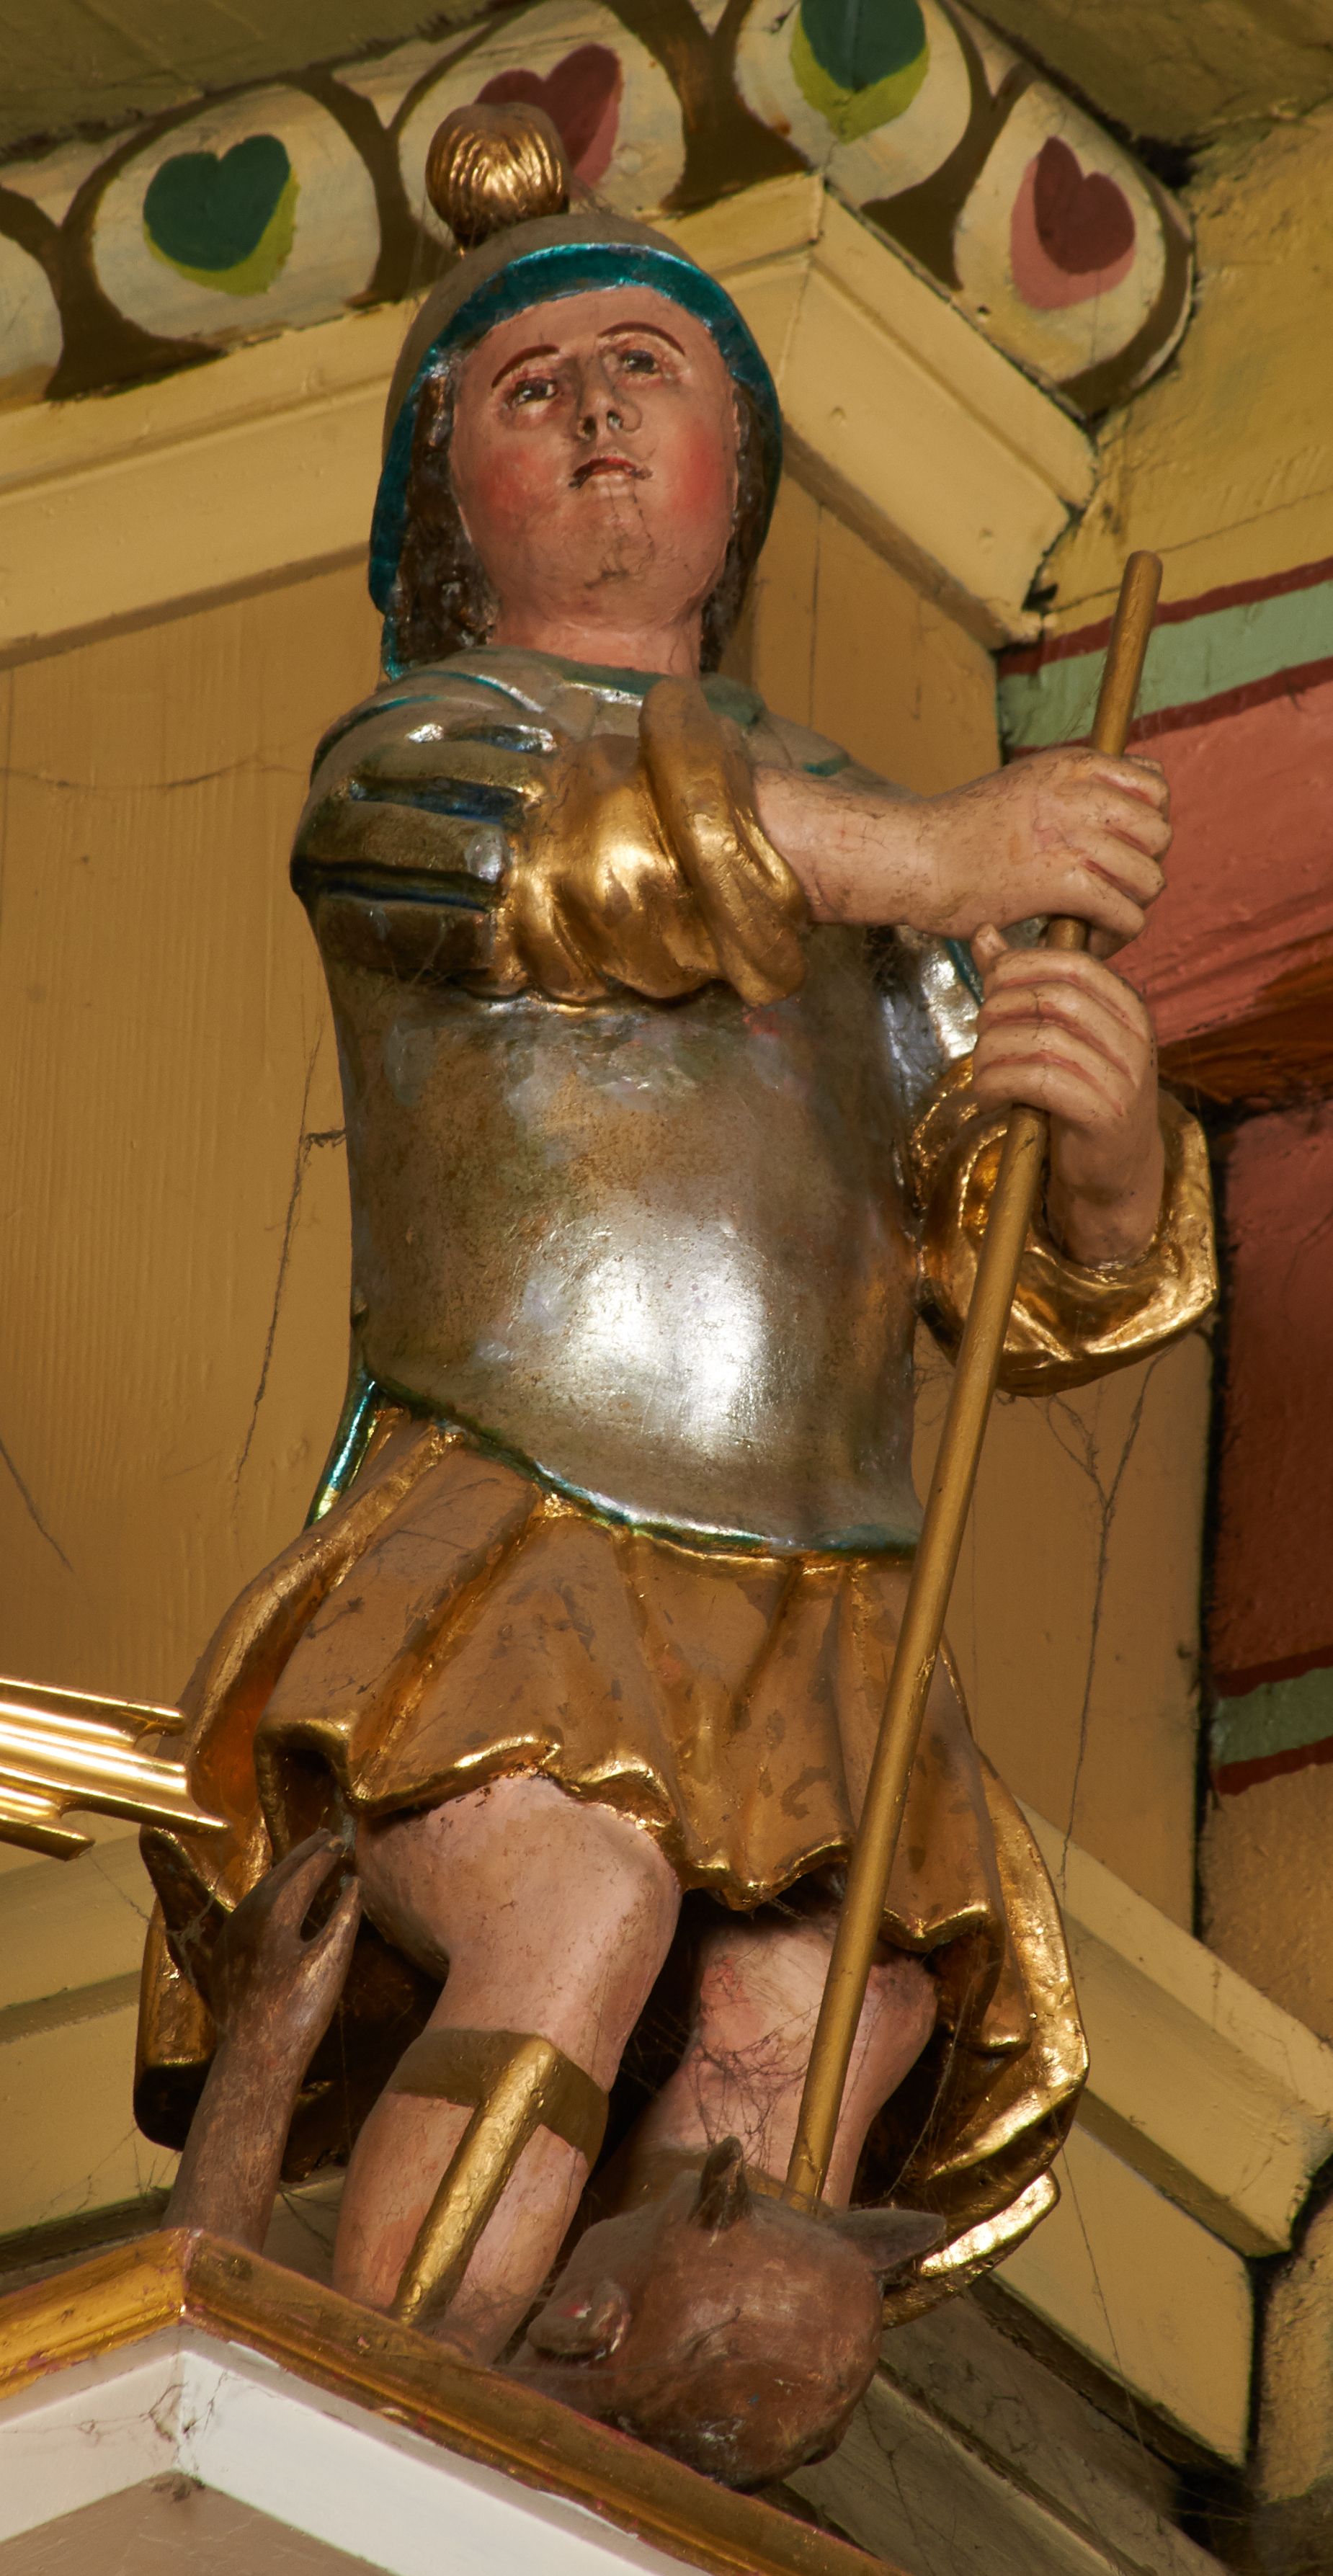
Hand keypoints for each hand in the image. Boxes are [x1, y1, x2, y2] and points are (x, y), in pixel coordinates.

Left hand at [207, 1831, 360, 2069]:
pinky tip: (279, 1902)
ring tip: (305, 1861)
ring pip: (261, 1891)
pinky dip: (269, 1896)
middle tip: (324, 1838)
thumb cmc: (299, 2013)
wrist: (254, 2058)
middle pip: (279, 1874)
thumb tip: (354, 1881)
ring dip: (285, 1873)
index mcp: (274, 1912)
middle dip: (303, 1854)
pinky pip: (249, 1912)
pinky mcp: (224, 1954)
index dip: (324, 1855)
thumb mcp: (331, 1962)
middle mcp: (246, 1915)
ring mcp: (231, 1934)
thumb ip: (344, 1916)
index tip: (340, 1841)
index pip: (304, 1872)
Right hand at [916, 747, 1168, 953]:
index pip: (1154, 787)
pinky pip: (1126, 914)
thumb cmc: (954, 834)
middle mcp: (1080, 793)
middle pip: (1160, 834)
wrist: (911, 856)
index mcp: (1071, 766)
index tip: (1116, 854)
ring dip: (1129, 908)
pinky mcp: (1063, 882)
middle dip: (1142, 869)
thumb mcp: (1020, 788)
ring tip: (1094, 924)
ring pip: (1149, 878)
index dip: (1146, 826)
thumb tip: (1100, 818)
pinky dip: (1114, 937)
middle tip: (1106, 893)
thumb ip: (1064, 795)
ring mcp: (1074, 836)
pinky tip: (1085, 942)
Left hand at [970, 928, 1164, 1263]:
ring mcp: (1124, 1078)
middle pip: (1055, 999)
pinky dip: (999, 1083)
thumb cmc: (1080, 1095)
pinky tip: (987, 1094)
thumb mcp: (1058, 1035)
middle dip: (1001, 1008)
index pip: (1073, 963)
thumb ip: (1024, 984)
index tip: (990, 988)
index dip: (1020, 967)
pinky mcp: (1104, 1115)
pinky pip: (1041, 1082)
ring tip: (981, 1069)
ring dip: (993, 1052)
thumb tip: (984, 935)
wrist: (1116, 1171)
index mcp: (1127, 1008)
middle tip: (981, 1031)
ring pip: (1042, 1040)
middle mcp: (1134, 1038)